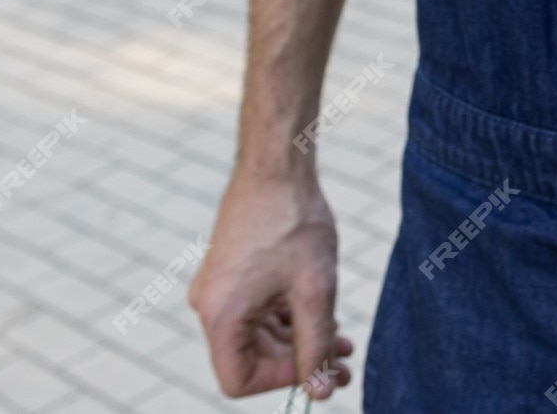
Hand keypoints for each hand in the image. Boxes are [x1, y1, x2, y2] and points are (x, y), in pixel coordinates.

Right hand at [189, 170, 353, 399]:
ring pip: (259, 335)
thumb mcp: (314, 291)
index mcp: (220, 316)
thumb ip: (317, 347)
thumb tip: (321, 393)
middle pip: (252, 358)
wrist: (278, 166)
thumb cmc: (294, 223)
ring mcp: (219, 287)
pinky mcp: (232, 273)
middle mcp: (210, 305)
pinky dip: (289, 316)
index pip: (239, 380)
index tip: (321, 366)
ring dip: (300, 339)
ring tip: (344, 337)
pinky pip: (258, 310)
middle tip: (346, 360)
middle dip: (300, 360)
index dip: (283, 381)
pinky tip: (324, 312)